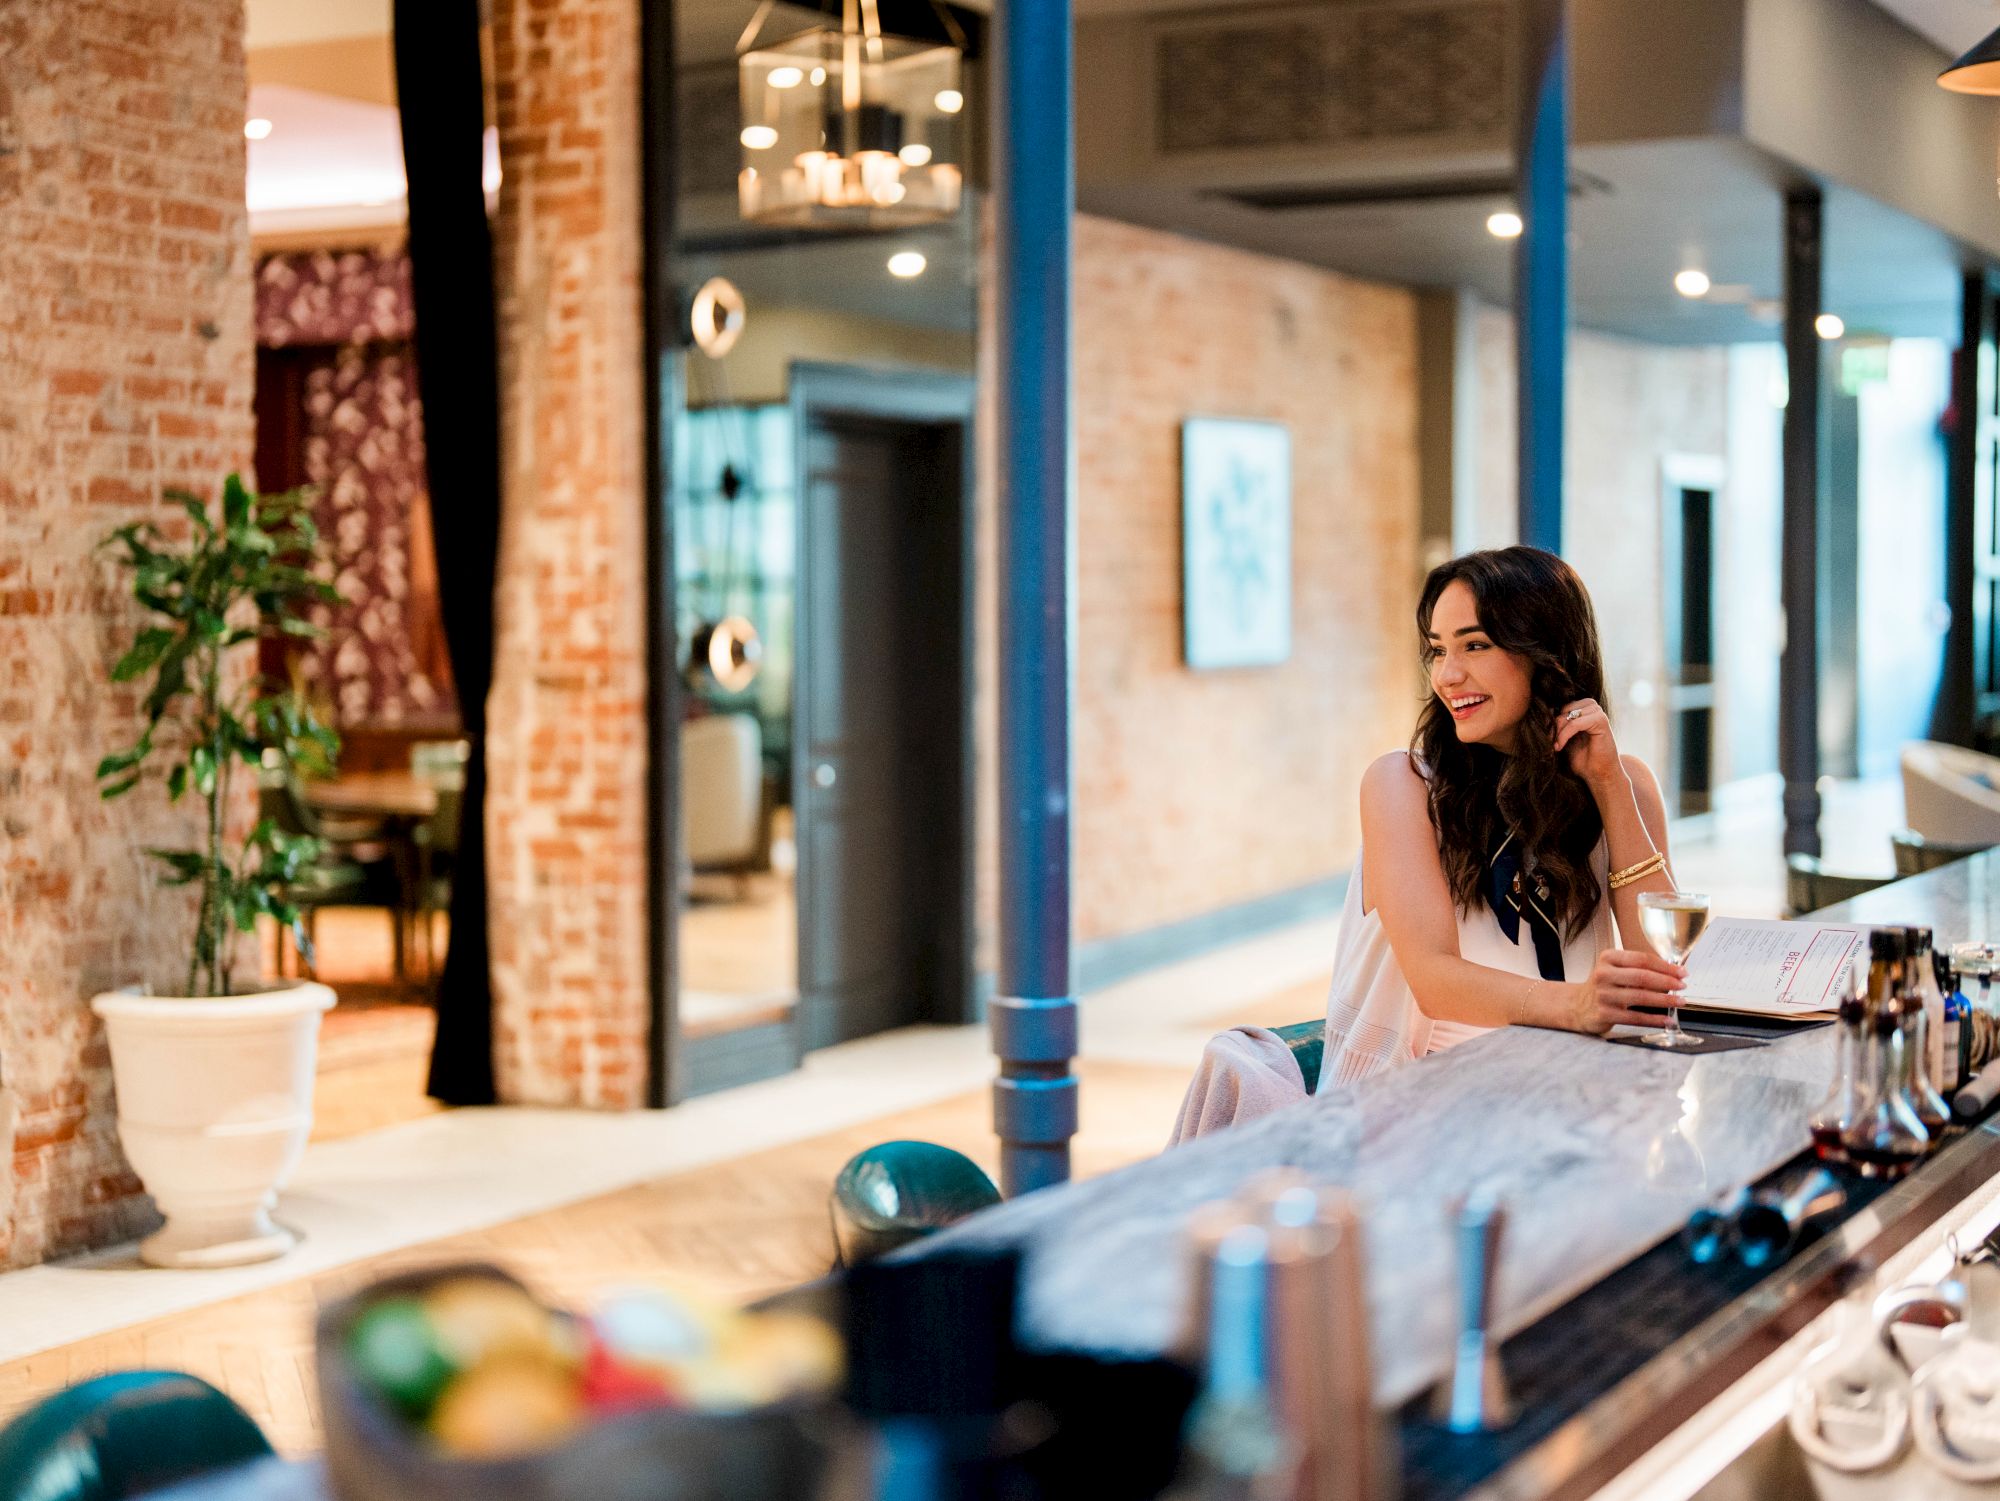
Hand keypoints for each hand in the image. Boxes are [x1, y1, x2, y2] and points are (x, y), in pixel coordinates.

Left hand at [1554, 697, 1622, 789]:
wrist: (1599, 775)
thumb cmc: (1582, 759)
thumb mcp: (1564, 739)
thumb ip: (1557, 726)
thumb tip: (1539, 714)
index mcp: (1584, 709)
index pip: (1560, 706)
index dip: (1549, 721)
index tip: (1545, 739)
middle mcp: (1591, 708)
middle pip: (1562, 709)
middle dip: (1553, 727)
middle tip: (1549, 743)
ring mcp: (1597, 713)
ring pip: (1567, 715)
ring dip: (1558, 732)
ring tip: (1555, 746)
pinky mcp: (1601, 721)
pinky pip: (1574, 723)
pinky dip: (1564, 735)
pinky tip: (1560, 747)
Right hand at [1562, 948, 1686, 1034]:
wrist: (1577, 1006)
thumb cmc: (1604, 986)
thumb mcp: (1614, 969)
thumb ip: (1637, 967)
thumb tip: (1672, 971)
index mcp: (1608, 958)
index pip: (1641, 959)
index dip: (1665, 966)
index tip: (1681, 972)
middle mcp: (1603, 975)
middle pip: (1642, 976)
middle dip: (1667, 981)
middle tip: (1682, 985)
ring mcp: (1603, 995)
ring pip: (1640, 997)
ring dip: (1664, 1000)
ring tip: (1680, 1001)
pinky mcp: (1605, 1014)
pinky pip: (1635, 1017)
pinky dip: (1654, 1019)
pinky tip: (1666, 1019)